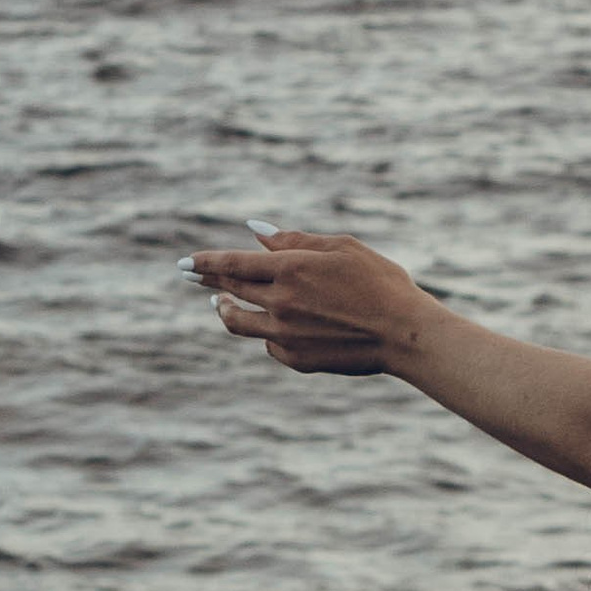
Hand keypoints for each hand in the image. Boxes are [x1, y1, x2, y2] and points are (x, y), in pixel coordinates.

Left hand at [185, 227, 425, 376]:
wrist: (404, 334)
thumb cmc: (381, 282)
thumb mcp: (342, 248)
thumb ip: (294, 240)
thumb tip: (256, 232)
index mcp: (290, 269)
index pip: (232, 263)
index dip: (205, 262)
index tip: (186, 261)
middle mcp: (280, 303)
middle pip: (230, 289)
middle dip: (207, 280)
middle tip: (190, 275)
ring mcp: (285, 334)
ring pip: (237, 322)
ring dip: (223, 309)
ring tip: (218, 303)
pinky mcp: (296, 359)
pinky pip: (268, 343)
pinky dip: (265, 331)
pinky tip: (269, 326)